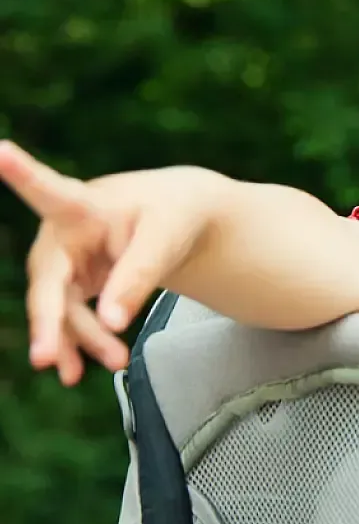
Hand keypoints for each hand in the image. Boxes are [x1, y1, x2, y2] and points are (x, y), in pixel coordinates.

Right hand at [0, 140, 218, 384]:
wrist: (176, 219)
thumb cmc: (171, 215)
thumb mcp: (166, 240)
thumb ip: (138, 277)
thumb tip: (112, 323)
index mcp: (84, 205)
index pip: (49, 191)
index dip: (21, 173)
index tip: (0, 152)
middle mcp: (62, 234)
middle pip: (48, 281)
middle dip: (49, 320)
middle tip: (45, 357)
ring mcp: (63, 263)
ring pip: (62, 309)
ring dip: (82, 339)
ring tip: (117, 363)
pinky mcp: (72, 285)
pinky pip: (71, 319)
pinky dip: (81, 344)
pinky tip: (78, 372)